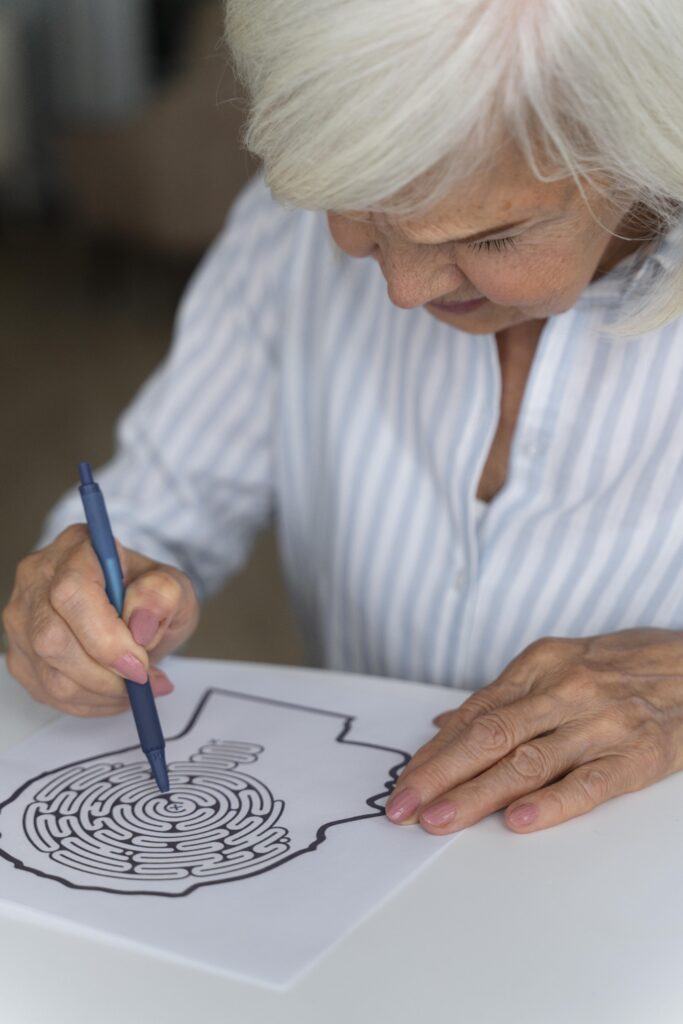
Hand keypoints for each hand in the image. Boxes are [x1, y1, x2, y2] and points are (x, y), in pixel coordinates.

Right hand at [2, 524, 199, 716]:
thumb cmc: (150, 596)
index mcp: (76, 548)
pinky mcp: (20, 653)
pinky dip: (89, 703)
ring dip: (101, 693)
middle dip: (105, 674)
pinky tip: (114, 692)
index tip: (139, 664)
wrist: (135, 612)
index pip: (72, 592)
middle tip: (142, 679)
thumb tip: (140, 624)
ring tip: (136, 687)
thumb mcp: (175, 587)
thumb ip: (164, 596)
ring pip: (49, 673)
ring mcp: (23, 616)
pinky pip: (48, 692)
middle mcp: (38, 577)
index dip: (104, 638)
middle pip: (52, 638)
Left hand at [385, 629, 682, 832]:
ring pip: (527, 762)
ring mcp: (599, 724)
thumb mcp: (557, 664)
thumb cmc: (619, 667)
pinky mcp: (634, 756)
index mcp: (539, 665)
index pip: (474, 714)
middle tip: (402, 807)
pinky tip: (519, 821)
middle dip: (439, 774)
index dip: (435, 752)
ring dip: (477, 794)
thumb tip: (442, 725)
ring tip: (440, 820)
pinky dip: (552, 803)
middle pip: (489, 736)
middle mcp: (564, 690)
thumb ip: (502, 697)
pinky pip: (588, 784)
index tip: (404, 782)